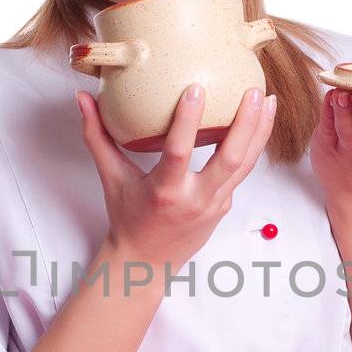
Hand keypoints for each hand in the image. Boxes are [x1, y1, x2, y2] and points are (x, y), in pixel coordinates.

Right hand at [75, 84, 276, 273]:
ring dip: (260, 132)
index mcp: (165, 192)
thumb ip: (97, 137)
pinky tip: (259, 120)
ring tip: (269, 99)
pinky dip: (252, 146)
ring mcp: (215, 205)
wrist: (146, 264)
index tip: (196, 88)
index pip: (180, 153)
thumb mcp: (110, 178)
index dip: (189, 121)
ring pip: (246, 165)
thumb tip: (82, 98)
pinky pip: (242, 172)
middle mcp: (195, 200)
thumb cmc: (127, 219)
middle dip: (247, 124)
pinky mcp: (225, 206)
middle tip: (255, 91)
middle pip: (231, 159)